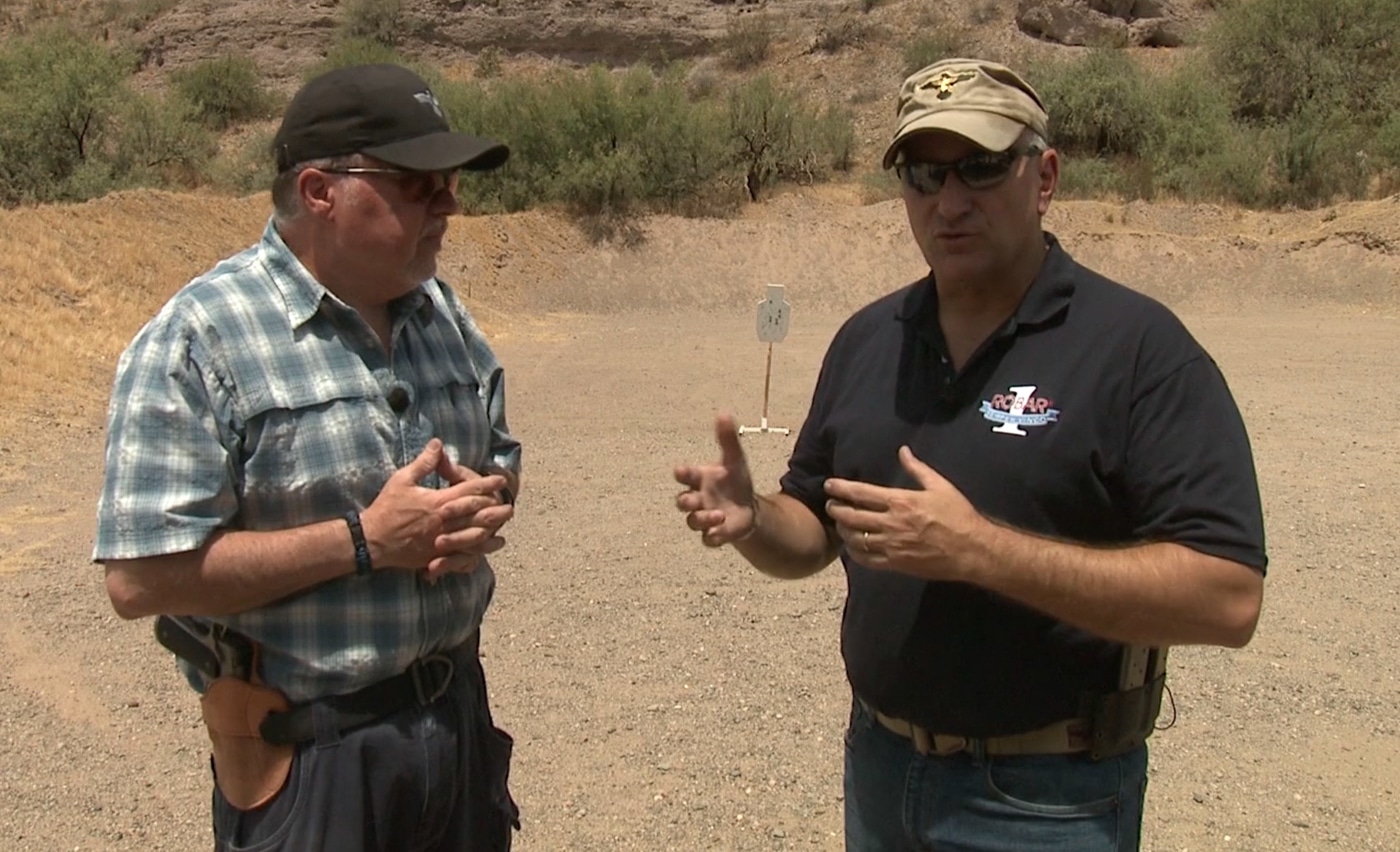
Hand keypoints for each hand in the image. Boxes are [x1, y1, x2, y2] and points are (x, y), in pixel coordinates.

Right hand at [359, 439, 507, 573]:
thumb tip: (438, 444)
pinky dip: (478, 550)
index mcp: (437, 502)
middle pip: (478, 515)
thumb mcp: (402, 480)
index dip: (488, 484)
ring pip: (474, 536)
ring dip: (492, 529)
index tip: (502, 480)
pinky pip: (463, 554)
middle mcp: (444, 522)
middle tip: (510, 505)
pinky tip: (487, 547)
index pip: (469, 491)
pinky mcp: (436, 555)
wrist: (372, 540)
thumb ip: (423, 463)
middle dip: (496, 508)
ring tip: (503, 525)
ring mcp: (441, 541)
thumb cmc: (386, 508)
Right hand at [674, 414, 758, 546]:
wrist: (748, 506)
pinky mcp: (715, 534)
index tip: (680, 471)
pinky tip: (719, 534)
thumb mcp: (734, 459)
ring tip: (718, 515)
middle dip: (685, 501)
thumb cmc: (735, 481)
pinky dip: (711, 538)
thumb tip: (724, 413)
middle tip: (694, 500)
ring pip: (693, 522)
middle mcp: (698, 499)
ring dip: (702, 519)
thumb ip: (727, 439)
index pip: (686, 476)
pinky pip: (708, 540)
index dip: (682, 474)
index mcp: (699, 480)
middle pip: (683, 502)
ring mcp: (705, 518)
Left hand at [823, 446, 986, 578]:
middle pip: (852, 516)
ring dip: (843, 530)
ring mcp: (892, 546)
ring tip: (840, 524)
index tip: (829, 485)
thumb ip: (918, 468)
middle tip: (830, 505)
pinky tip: (852, 547)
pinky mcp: (896, 564)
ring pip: (856, 538)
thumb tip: (903, 451)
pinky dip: (854, 553)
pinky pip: (866, 560)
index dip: (841, 488)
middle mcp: (892, 524)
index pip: (861, 493)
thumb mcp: (940, 486)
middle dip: (836, 509)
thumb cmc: (959, 516)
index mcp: (901, 502)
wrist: (972, 550)